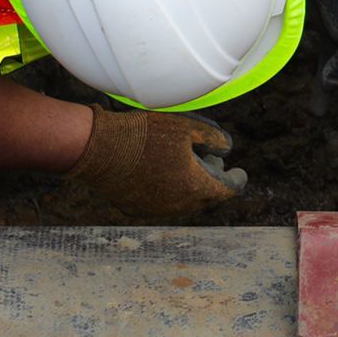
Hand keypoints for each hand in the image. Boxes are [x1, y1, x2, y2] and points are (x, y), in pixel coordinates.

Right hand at [64, 105, 246, 216]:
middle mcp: (178, 205)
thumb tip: (227, 150)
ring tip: (188, 165)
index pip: (228, 190)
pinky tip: (163, 173)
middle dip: (214, 181)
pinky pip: (161, 203)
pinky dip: (169, 191)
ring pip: (184, 203)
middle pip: (207, 198)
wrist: (98, 147)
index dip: (238, 180)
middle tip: (212, 162)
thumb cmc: (145, 134)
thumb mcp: (187, 126)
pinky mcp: (135, 209)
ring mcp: (155, 210)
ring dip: (192, 187)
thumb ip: (215, 139)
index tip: (240, 172)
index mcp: (195, 188)